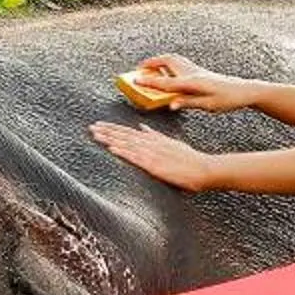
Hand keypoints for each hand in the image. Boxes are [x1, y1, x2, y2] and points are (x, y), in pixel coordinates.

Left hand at [90, 120, 219, 190]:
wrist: (203, 169)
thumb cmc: (190, 159)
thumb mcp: (171, 142)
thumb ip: (155, 135)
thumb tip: (142, 127)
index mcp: (154, 139)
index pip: (129, 132)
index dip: (114, 128)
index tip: (100, 125)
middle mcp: (151, 144)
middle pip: (125, 135)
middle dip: (107, 131)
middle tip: (91, 127)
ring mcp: (152, 153)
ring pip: (127, 144)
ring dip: (110, 139)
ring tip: (96, 134)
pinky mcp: (154, 165)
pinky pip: (135, 157)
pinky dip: (123, 152)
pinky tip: (112, 149)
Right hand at [122, 54, 261, 112]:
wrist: (245, 90)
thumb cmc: (229, 99)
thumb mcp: (208, 105)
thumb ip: (187, 103)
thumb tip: (171, 104)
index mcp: (193, 82)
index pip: (166, 82)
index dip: (149, 82)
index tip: (135, 80)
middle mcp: (193, 72)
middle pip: (167, 61)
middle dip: (151, 63)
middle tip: (139, 69)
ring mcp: (196, 69)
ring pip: (173, 59)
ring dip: (160, 61)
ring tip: (150, 67)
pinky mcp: (200, 70)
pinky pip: (179, 62)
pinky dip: (169, 63)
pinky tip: (167, 70)